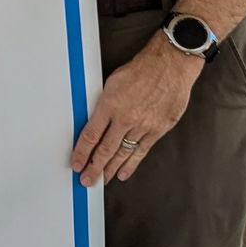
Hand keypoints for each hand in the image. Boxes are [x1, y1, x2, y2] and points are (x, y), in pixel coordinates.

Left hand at [71, 32, 201, 185]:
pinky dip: (131, 164)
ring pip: (123, 153)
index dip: (81, 152)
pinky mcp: (158, 129)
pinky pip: (141, 151)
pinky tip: (123, 173)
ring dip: (111, 169)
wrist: (169, 66)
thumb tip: (95, 121)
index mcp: (110, 104)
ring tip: (102, 180)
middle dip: (94, 167)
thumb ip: (103, 104)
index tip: (76, 163)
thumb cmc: (141, 70)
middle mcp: (125, 118)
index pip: (91, 135)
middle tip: (87, 180)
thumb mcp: (112, 82)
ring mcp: (143, 125)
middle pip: (105, 149)